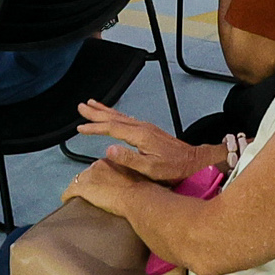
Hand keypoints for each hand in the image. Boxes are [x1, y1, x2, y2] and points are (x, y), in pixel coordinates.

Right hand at [74, 102, 201, 185]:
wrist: (194, 161)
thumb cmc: (174, 168)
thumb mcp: (150, 168)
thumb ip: (128, 159)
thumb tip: (109, 149)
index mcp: (140, 136)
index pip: (112, 128)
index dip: (95, 128)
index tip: (80, 128)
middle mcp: (142, 128)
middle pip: (114, 117)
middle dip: (96, 112)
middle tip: (81, 107)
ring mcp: (147, 128)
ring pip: (121, 116)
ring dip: (105, 111)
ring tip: (92, 105)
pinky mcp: (150, 130)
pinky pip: (128, 118)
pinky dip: (117, 115)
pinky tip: (114, 116)